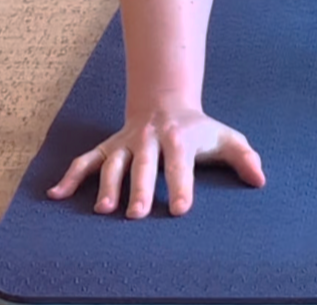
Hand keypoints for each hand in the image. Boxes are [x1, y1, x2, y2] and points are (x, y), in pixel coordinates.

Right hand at [46, 105, 264, 218]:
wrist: (165, 101)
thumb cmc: (198, 130)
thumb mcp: (224, 137)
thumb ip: (243, 156)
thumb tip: (260, 179)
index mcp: (180, 138)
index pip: (181, 164)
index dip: (181, 185)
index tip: (180, 209)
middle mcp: (150, 140)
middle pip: (144, 165)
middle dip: (140, 189)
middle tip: (136, 215)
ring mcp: (126, 142)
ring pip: (113, 162)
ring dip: (107, 184)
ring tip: (104, 210)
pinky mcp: (108, 147)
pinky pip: (86, 160)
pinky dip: (70, 177)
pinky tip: (56, 195)